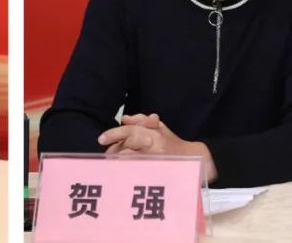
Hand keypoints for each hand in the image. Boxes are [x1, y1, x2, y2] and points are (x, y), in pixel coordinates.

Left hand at [98, 113, 218, 182]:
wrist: (190, 158)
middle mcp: (153, 147)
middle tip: (107, 156)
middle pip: (126, 147)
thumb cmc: (170, 142)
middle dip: (114, 151)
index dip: (114, 134)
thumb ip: (140, 121)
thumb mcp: (158, 127)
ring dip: (118, 161)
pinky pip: (135, 171)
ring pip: (129, 160)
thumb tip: (124, 119)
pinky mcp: (154, 172)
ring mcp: (154, 161)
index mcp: (153, 133)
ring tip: (112, 164)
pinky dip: (126, 170)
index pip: (130, 131)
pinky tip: (120, 172)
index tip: (101, 139)